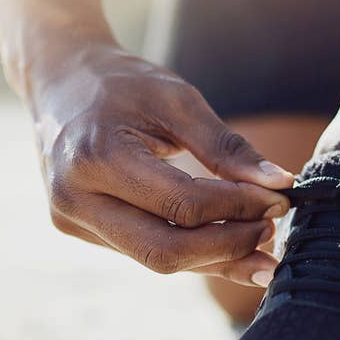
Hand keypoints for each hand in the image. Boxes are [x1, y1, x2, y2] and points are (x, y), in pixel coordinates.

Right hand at [31, 40, 293, 285]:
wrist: (59, 79)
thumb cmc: (122, 83)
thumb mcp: (177, 99)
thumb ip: (226, 146)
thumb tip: (281, 184)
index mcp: (96, 157)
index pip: (182, 204)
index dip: (237, 208)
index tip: (278, 198)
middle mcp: (75, 198)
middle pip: (166, 251)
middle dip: (228, 246)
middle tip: (271, 229)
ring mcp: (71, 220)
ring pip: (156, 259)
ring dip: (214, 257)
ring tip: (260, 242)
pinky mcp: (79, 229)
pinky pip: (144, 251)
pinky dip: (190, 252)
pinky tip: (228, 245)